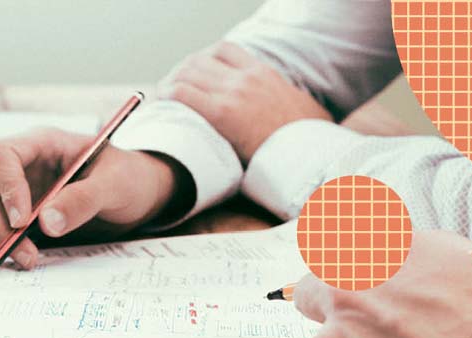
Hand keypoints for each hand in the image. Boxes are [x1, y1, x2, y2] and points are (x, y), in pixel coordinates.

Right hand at [0, 128, 182, 271]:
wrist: (136, 194)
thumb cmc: (127, 178)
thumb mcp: (115, 184)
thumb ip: (83, 199)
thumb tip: (47, 222)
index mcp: (41, 145)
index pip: (1, 155)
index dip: (6, 188)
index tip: (21, 221)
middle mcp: (20, 167)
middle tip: (23, 257)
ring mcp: (12, 192)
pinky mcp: (12, 215)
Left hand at [158, 42, 330, 164]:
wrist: (310, 153)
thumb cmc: (307, 140)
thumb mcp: (300, 107)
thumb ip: (282, 101)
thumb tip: (285, 111)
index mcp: (263, 73)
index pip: (223, 50)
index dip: (202, 59)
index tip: (193, 74)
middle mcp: (246, 77)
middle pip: (199, 59)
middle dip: (180, 72)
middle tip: (171, 88)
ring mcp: (234, 92)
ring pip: (187, 72)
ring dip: (170, 82)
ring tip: (162, 98)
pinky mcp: (222, 113)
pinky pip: (182, 93)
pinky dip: (167, 95)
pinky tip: (161, 105)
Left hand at [294, 231, 471, 337]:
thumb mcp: (468, 260)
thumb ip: (416, 250)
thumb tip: (394, 247)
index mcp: (372, 255)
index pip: (327, 248)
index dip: (341, 269)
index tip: (347, 282)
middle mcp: (343, 294)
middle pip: (312, 296)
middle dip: (335, 309)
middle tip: (370, 329)